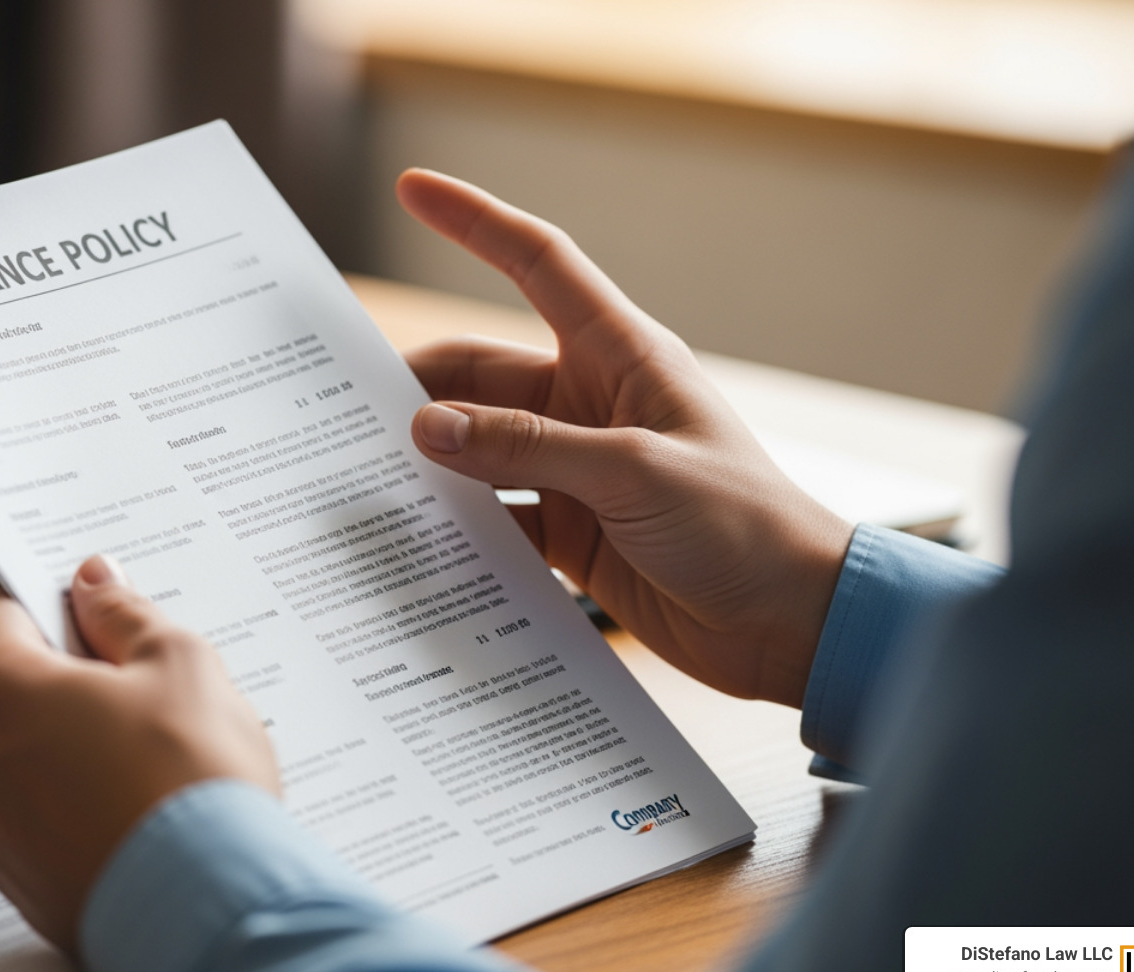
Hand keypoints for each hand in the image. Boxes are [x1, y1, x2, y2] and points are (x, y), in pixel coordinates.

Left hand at [0, 555, 275, 951]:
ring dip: (76, 755)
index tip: (94, 617)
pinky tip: (141, 820)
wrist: (211, 910)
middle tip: (149, 700)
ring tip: (155, 770)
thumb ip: (126, 615)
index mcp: (7, 693)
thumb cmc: (196, 780)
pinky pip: (43, 828)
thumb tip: (95, 583)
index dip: (48, 608)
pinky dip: (80, 816)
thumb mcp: (181, 664)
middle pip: (14, 697)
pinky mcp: (22, 887)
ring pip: (29, 766)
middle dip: (73, 689)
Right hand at [398, 169, 851, 707]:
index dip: (474, 222)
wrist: (790, 621)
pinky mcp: (573, 532)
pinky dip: (459, 526)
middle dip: (419, 384)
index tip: (412, 188)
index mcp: (621, 357)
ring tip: (362, 476)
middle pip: (484, 374)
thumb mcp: (632, 474)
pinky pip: (497, 516)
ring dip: (433, 461)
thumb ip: (526, 449)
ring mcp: (577, 470)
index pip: (537, 264)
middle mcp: (591, 404)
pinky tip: (416, 540)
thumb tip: (429, 428)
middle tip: (344, 407)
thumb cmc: (743, 525)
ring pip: (481, 448)